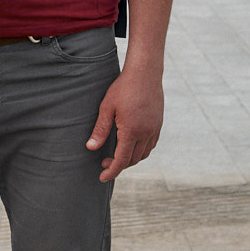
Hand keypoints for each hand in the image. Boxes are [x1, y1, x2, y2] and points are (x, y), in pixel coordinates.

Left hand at [86, 66, 162, 182]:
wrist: (145, 73)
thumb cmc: (123, 88)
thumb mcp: (107, 108)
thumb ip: (100, 130)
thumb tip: (91, 148)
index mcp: (132, 131)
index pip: (121, 160)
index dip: (111, 172)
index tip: (102, 177)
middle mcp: (146, 133)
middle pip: (132, 160)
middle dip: (118, 165)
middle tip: (104, 162)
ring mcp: (154, 129)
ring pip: (143, 154)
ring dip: (130, 159)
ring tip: (116, 155)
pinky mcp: (158, 124)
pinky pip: (151, 145)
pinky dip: (140, 151)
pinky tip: (131, 145)